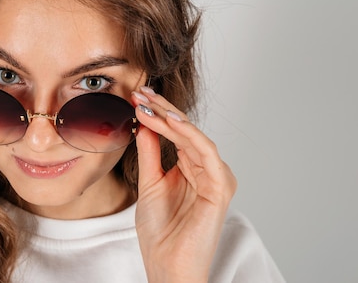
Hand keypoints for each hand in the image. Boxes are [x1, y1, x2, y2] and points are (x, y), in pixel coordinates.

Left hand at [131, 87, 236, 282]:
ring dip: (171, 117)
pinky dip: (188, 134)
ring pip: (195, 137)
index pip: (177, 133)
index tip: (136, 97)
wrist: (167, 265)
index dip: (158, 113)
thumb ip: (151, 153)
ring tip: (148, 104)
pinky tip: (169, 122)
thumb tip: (145, 123)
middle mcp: (207, 170)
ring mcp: (216, 178)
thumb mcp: (149, 183)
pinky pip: (205, 153)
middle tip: (141, 92)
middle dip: (163, 109)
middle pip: (187, 131)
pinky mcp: (221, 187)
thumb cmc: (161, 232)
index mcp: (193, 169)